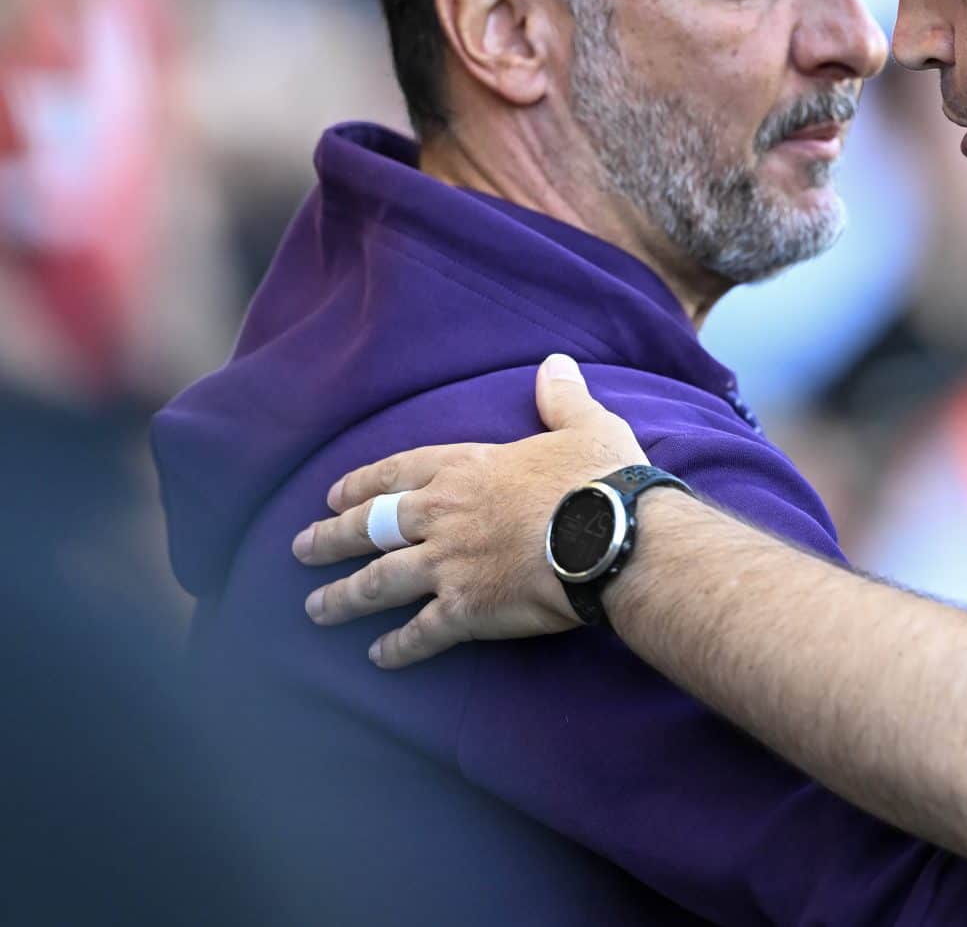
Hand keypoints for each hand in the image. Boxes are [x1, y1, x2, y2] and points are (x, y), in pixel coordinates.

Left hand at [292, 353, 645, 666]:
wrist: (612, 537)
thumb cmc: (600, 479)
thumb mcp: (585, 425)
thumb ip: (561, 398)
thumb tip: (554, 363)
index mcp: (466, 469)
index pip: (397, 473)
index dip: (362, 484)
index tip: (334, 495)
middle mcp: (443, 515)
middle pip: (371, 527)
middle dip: (331, 538)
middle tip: (300, 548)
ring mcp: (448, 564)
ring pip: (378, 582)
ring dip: (343, 597)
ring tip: (315, 609)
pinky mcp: (465, 609)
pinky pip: (420, 633)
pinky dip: (397, 647)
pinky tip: (378, 657)